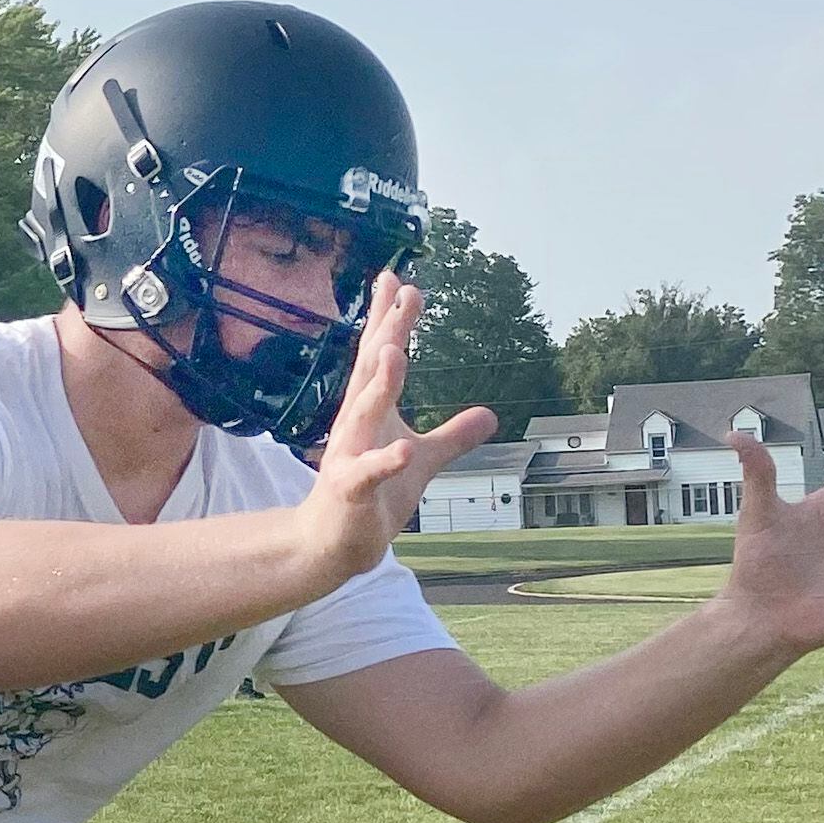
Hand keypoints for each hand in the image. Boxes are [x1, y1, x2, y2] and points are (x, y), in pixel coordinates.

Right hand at [284, 272, 496, 591]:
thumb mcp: (422, 460)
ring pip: (364, 414)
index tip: (396, 278)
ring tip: (396, 351)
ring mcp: (349, 457)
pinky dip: (385, 461)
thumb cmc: (374, 496)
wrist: (332, 544)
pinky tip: (402, 449)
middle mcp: (355, 425)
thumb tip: (491, 414)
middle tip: (403, 293)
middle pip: (373, 372)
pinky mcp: (350, 491)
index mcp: (371, 411)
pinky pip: (369, 474)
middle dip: (387, 332)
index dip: (387, 318)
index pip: (378, 356)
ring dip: (380, 385)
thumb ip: (454, 435)